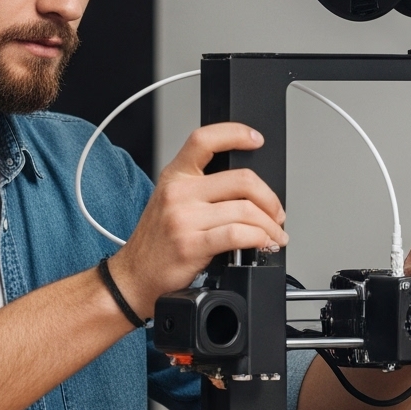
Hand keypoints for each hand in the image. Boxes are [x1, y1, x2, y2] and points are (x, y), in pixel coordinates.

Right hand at [111, 122, 287, 316]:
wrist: (134, 276)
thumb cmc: (157, 241)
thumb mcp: (171, 201)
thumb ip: (201, 188)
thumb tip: (248, 191)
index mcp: (174, 175)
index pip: (204, 140)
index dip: (234, 133)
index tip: (256, 139)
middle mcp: (178, 192)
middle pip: (241, 180)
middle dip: (270, 198)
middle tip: (276, 212)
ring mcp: (184, 218)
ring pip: (245, 210)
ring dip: (270, 226)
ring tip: (274, 236)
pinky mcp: (191, 244)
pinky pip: (238, 234)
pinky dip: (259, 239)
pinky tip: (262, 245)